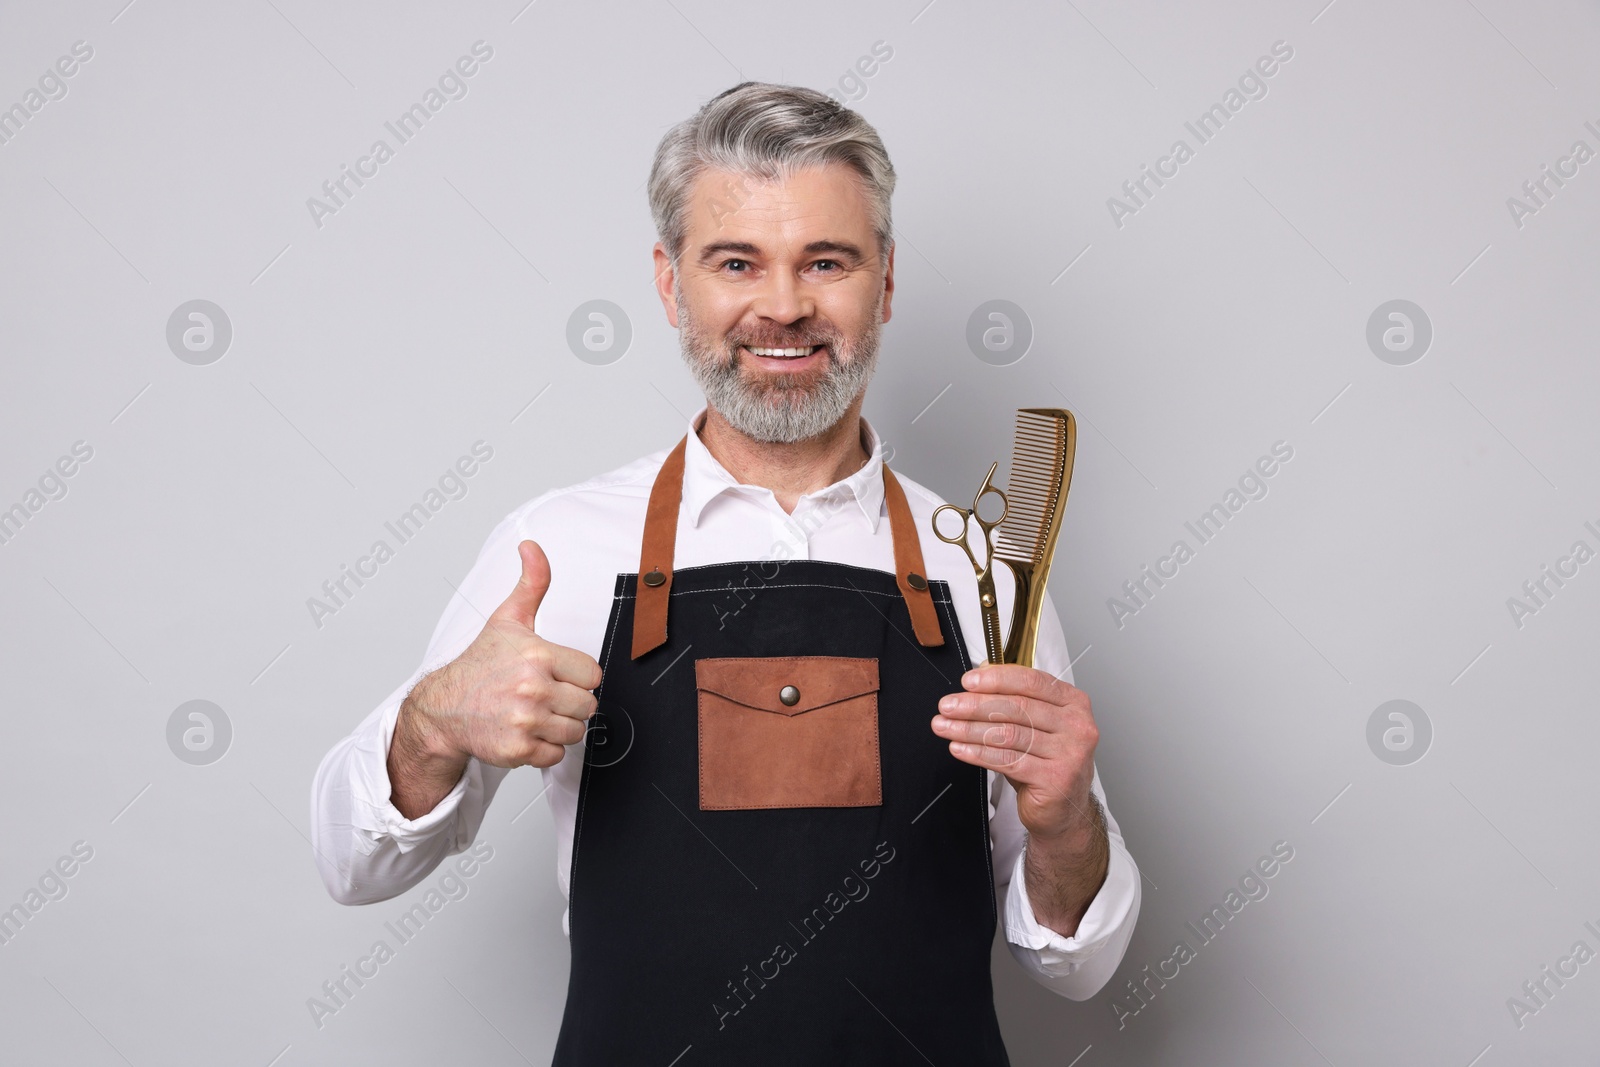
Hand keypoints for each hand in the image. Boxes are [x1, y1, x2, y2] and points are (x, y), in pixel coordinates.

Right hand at [389, 541, 602, 817]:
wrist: (444, 707)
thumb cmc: (480, 665)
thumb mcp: (507, 619)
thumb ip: (531, 583)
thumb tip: (531, 547)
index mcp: (538, 655)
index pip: (593, 674)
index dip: (576, 676)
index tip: (555, 674)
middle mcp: (533, 688)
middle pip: (588, 705)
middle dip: (569, 702)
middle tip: (542, 696)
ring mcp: (525, 721)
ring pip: (575, 731)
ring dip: (558, 726)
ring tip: (533, 713)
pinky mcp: (518, 749)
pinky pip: (556, 754)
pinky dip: (543, 748)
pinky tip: (524, 731)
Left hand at [930, 664, 1098, 843]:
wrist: (1063, 810)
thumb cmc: (1046, 763)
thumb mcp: (1035, 725)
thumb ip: (1014, 698)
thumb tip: (981, 674)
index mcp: (1074, 703)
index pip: (1031, 681)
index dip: (996, 679)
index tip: (968, 681)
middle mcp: (1077, 726)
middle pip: (1017, 707)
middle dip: (975, 705)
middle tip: (947, 706)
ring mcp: (1070, 753)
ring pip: (1008, 734)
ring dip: (969, 729)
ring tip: (945, 727)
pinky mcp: (1055, 779)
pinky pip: (1007, 761)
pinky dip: (978, 753)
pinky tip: (959, 748)